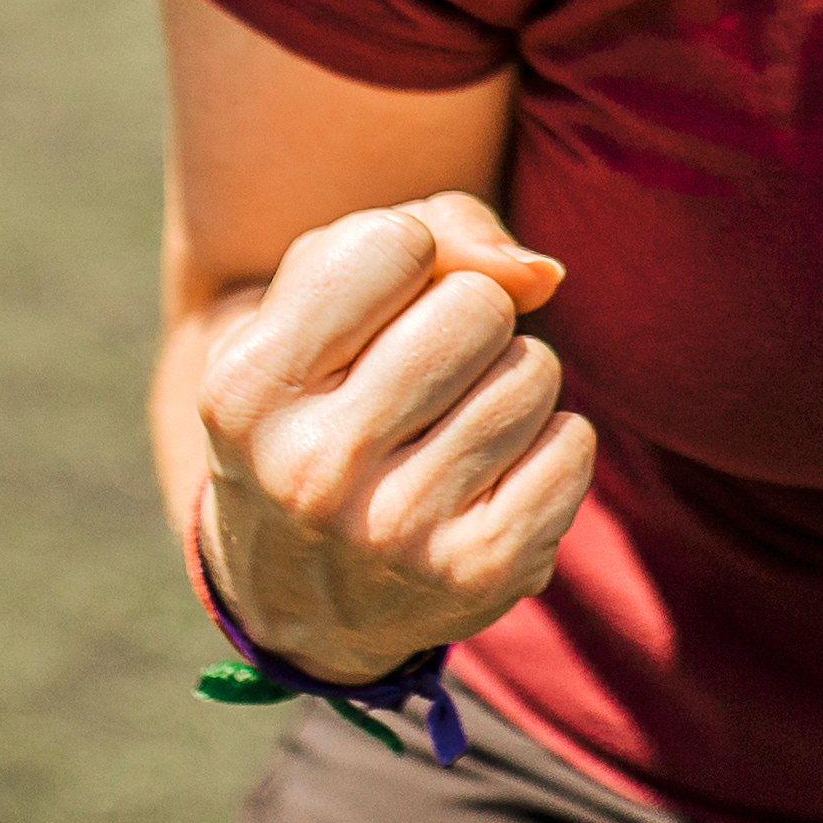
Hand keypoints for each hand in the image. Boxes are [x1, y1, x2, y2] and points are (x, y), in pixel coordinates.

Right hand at [194, 195, 595, 679]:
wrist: (299, 590)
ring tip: (450, 429)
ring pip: (535, 370)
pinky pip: (575, 444)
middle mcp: (313, 468)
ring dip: (511, 383)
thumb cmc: (324, 398)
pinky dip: (549, 446)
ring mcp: (398, 531)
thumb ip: (429, 232)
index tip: (377, 308)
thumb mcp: (318, 301)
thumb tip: (540, 275)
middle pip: (479, 306)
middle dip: (470, 319)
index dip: (409, 258)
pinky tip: (489, 479)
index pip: (394, 243)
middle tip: (423, 377)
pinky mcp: (481, 571)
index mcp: (248, 387)